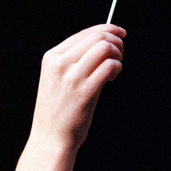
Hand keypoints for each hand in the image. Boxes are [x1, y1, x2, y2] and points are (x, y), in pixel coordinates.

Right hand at [12, 24, 125, 170]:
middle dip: (115, 41)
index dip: (106, 30)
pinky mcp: (85, 91)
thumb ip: (73, 61)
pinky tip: (112, 78)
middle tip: (120, 54)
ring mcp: (71, 77)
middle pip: (96, 37)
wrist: (50, 139)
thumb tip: (102, 44)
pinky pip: (109, 66)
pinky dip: (116, 68)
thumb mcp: (56, 80)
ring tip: (115, 69)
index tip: (119, 34)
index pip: (84, 33)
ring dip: (117, 54)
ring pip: (104, 47)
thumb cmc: (57, 112)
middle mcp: (60, 64)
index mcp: (51, 58)